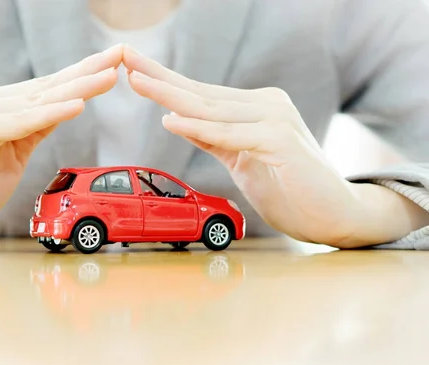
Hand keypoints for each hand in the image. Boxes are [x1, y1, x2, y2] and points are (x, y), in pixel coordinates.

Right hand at [0, 44, 122, 248]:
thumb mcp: (11, 156)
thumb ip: (32, 130)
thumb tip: (64, 108)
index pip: (47, 89)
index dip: (82, 75)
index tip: (115, 63)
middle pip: (46, 87)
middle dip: (88, 71)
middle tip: (123, 53)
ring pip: (36, 100)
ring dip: (78, 87)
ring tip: (112, 74)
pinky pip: (17, 124)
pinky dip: (48, 115)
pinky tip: (77, 105)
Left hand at [123, 46, 426, 246]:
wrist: (334, 214)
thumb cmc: (289, 187)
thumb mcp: (241, 159)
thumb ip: (214, 138)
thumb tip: (178, 119)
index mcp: (255, 108)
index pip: (201, 94)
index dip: (164, 81)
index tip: (133, 66)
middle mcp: (265, 105)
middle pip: (201, 94)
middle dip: (159, 77)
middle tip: (124, 56)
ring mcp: (275, 120)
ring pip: (211, 109)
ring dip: (170, 95)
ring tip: (136, 80)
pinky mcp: (281, 141)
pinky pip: (231, 135)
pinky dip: (200, 129)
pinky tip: (171, 120)